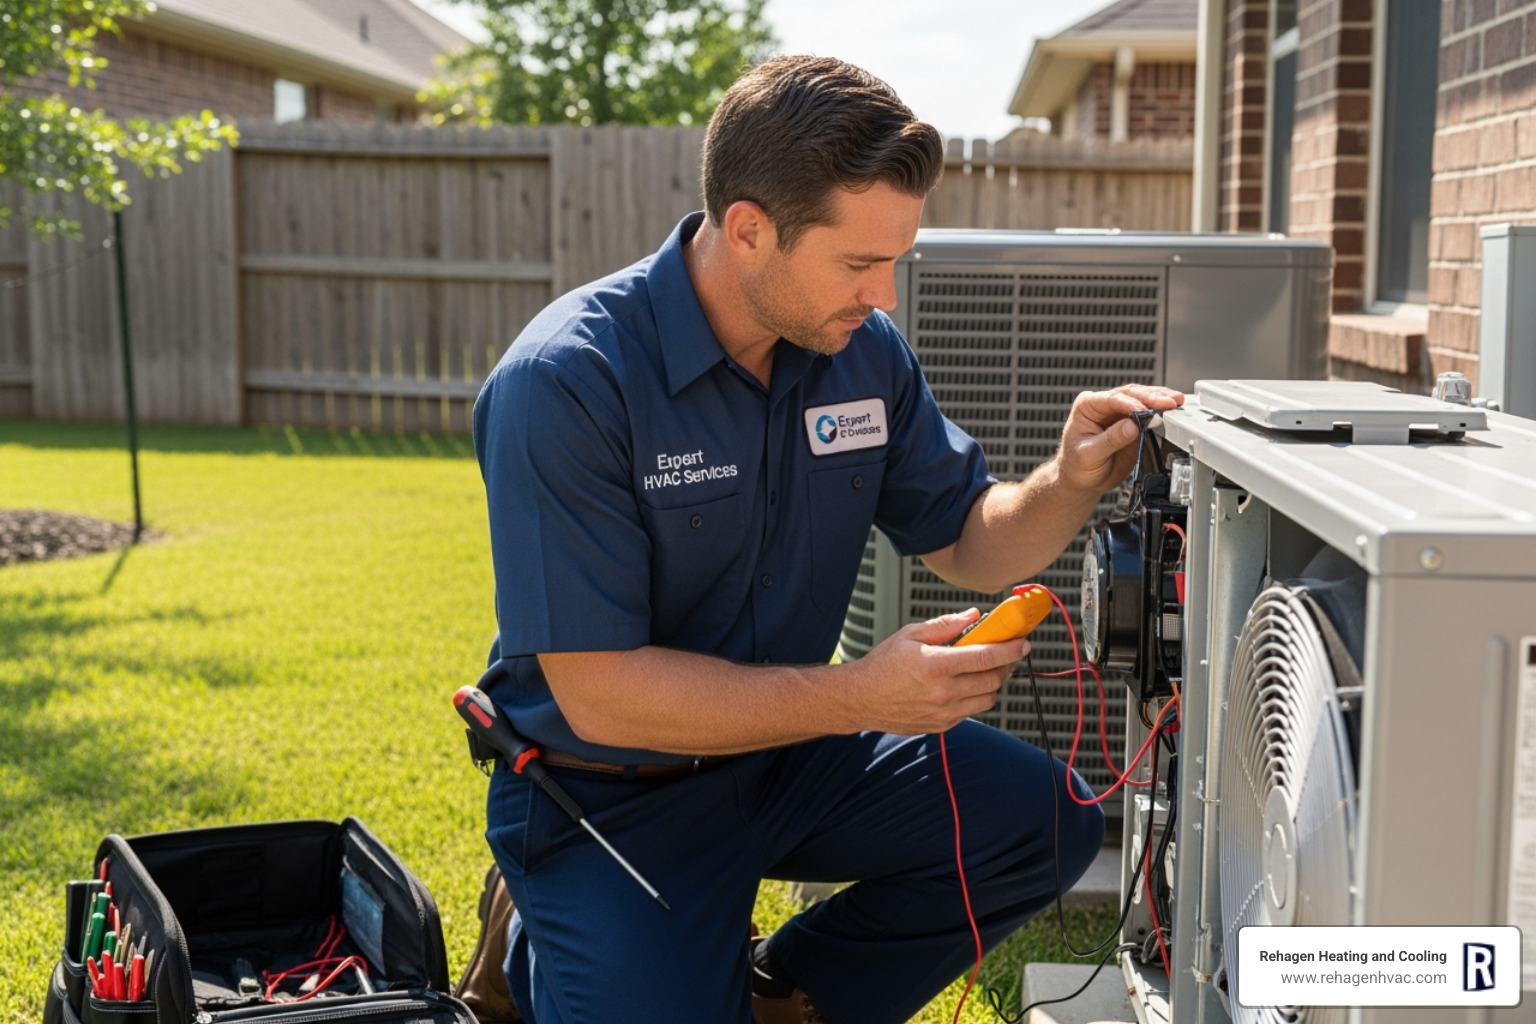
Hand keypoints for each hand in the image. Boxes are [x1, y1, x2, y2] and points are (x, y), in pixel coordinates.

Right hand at [839, 609, 1029, 734]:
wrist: (861, 699)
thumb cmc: (883, 665)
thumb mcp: (910, 634)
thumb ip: (946, 625)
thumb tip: (974, 616)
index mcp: (936, 665)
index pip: (986, 657)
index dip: (1010, 649)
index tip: (1023, 642)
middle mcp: (943, 692)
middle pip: (993, 679)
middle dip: (1007, 664)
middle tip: (1008, 652)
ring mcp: (944, 712)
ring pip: (988, 699)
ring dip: (994, 682)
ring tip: (986, 668)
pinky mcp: (942, 726)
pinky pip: (972, 711)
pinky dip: (976, 697)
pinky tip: (966, 684)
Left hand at [1056, 384, 1183, 493]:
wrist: (1082, 480)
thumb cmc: (1076, 467)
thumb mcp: (1088, 456)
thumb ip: (1110, 440)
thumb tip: (1132, 426)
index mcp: (1087, 406)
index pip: (1112, 399)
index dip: (1131, 404)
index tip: (1146, 411)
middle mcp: (1103, 405)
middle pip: (1131, 394)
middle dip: (1151, 397)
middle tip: (1169, 402)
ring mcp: (1119, 412)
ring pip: (1142, 398)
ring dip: (1160, 399)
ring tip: (1176, 401)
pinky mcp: (1133, 422)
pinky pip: (1149, 412)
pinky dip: (1162, 410)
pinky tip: (1174, 408)